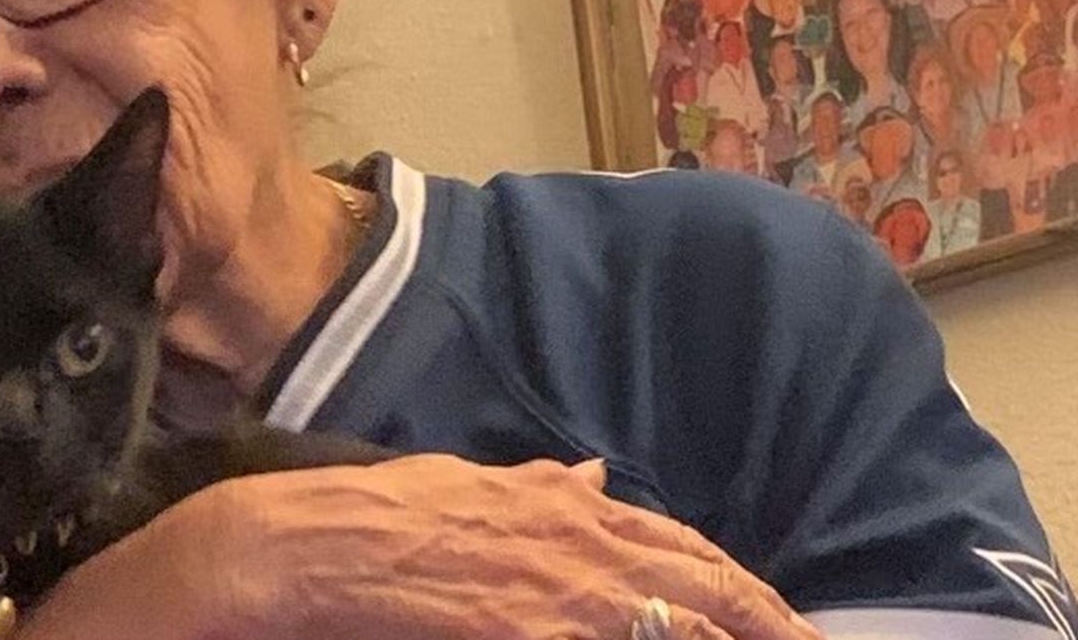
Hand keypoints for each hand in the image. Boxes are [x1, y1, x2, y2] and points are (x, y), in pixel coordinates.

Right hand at [18, 456, 822, 639]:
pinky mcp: (526, 629)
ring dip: (730, 636)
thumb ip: (543, 484)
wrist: (312, 542)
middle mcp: (576, 539)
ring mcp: (558, 589)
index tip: (783, 612)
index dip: (739, 581)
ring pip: (676, 617)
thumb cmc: (386, 510)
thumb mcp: (472, 482)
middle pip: (700, 581)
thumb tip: (599, 471)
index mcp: (564, 504)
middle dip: (767, 618)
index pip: (678, 542)